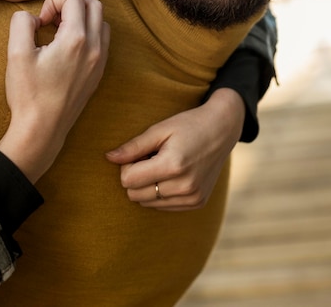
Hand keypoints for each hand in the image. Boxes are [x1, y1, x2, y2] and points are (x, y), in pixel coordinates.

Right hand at [0, 0, 108, 182]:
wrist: (43, 130)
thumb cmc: (29, 94)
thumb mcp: (16, 54)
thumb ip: (21, 23)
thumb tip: (33, 17)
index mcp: (76, 39)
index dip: (53, 2)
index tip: (40, 23)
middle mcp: (94, 47)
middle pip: (93, 4)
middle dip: (69, 6)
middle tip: (50, 23)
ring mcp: (100, 60)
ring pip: (101, 21)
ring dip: (81, 19)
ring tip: (59, 34)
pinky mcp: (99, 72)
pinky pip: (102, 40)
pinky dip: (88, 34)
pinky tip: (67, 49)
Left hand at [105, 89, 245, 209]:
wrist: (222, 129)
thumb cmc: (188, 125)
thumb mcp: (159, 129)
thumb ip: (133, 146)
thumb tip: (108, 158)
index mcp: (173, 166)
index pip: (128, 181)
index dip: (126, 166)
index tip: (139, 152)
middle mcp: (184, 187)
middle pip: (135, 195)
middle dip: (136, 177)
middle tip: (149, 157)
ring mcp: (193, 198)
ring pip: (148, 203)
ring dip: (148, 186)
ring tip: (162, 165)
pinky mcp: (197, 203)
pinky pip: (163, 206)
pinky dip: (161, 192)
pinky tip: (173, 174)